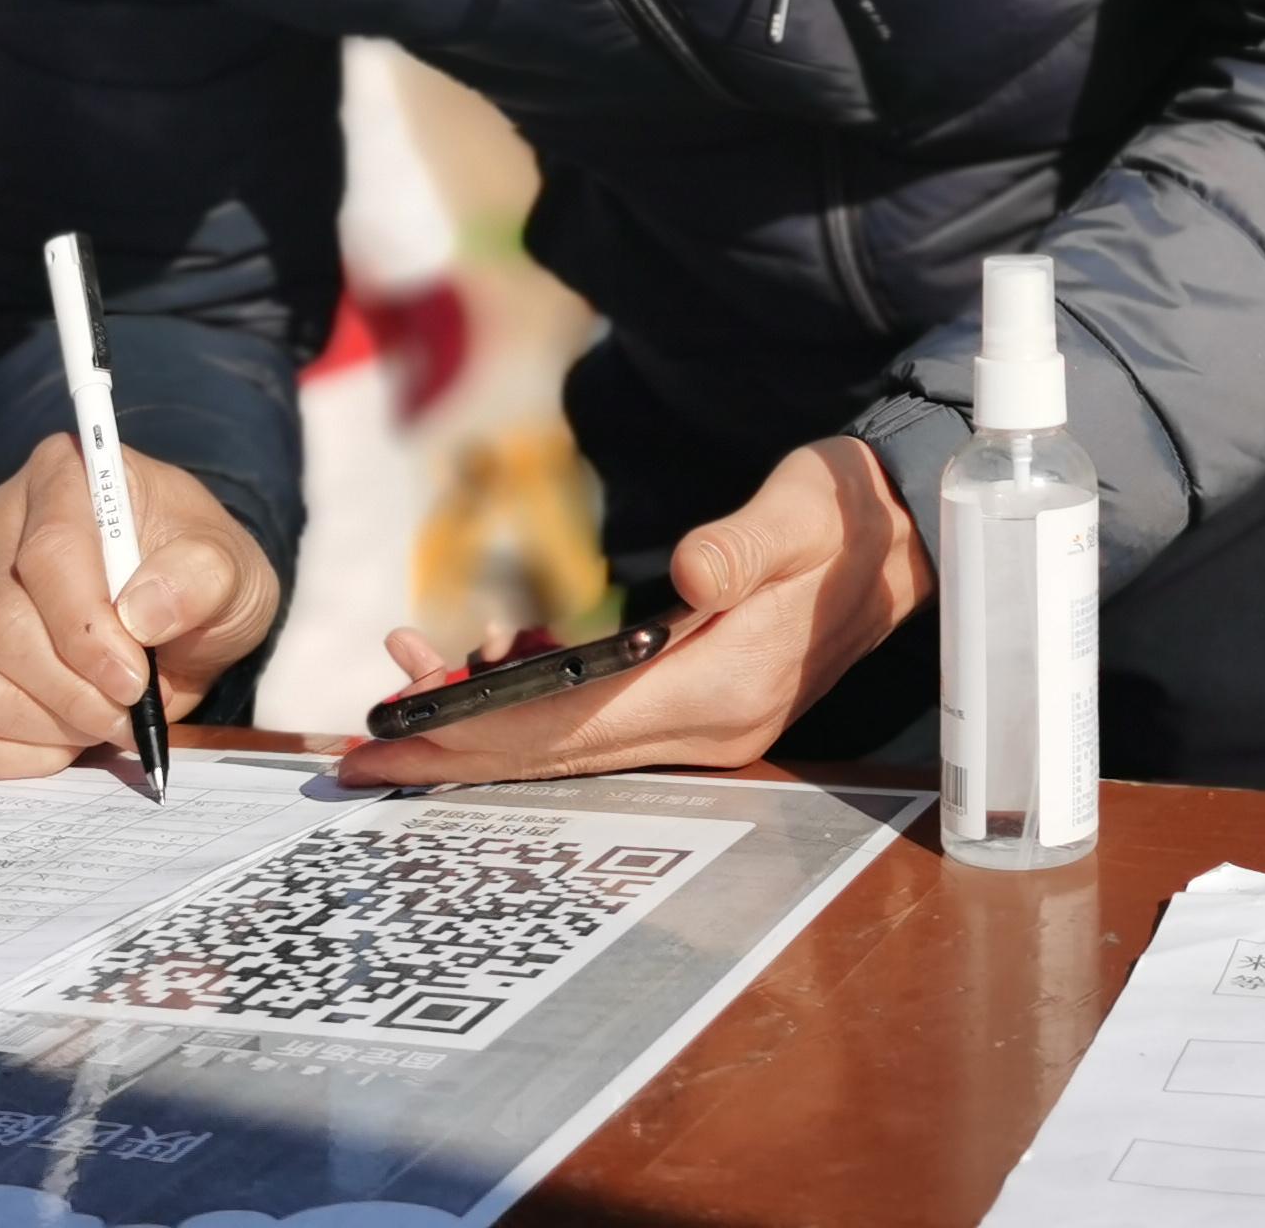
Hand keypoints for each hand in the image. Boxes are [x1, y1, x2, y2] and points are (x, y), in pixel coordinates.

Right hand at [0, 433, 282, 780]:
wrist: (186, 607)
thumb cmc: (202, 574)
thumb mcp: (233, 567)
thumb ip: (203, 576)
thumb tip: (143, 614)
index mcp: (63, 475)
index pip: (49, 555)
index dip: (86, 630)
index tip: (135, 680)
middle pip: (5, 627)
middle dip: (76, 689)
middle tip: (134, 712)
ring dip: (56, 723)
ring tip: (115, 717)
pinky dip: (22, 754)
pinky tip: (72, 739)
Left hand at [339, 436, 930, 785]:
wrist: (908, 540)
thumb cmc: (847, 517)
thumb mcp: (804, 510)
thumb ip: (745, 544)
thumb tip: (690, 576)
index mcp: (723, 688)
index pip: (572, 725)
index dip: (474, 734)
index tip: (394, 739)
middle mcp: (709, 728)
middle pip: (554, 753)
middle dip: (452, 748)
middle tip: (356, 749)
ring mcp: (706, 725)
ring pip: (570, 739)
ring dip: (486, 715)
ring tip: (409, 672)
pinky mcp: (701, 704)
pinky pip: (599, 718)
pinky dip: (536, 695)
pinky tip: (497, 652)